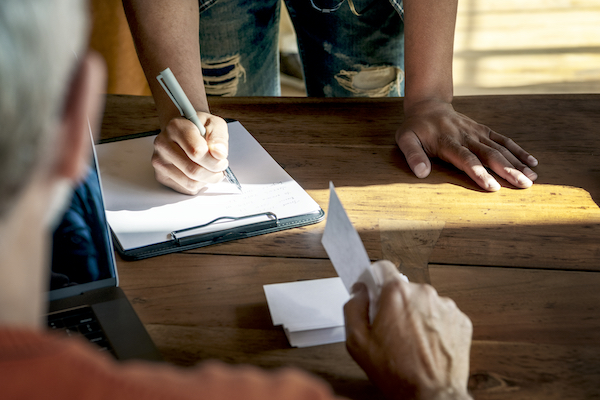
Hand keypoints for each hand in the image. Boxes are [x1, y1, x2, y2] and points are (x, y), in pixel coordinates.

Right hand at [152, 112, 228, 193]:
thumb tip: (219, 154)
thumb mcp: (214, 125)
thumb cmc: (198, 128)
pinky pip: (186, 189)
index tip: (222, 159)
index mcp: (176, 128)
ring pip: (191, 183)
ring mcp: (159, 161)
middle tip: (220, 167)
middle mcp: (163, 144)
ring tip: (210, 169)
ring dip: (207, 180)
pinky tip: (199, 172)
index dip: (214, 160)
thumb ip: (219, 139)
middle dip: (213, 173)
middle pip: (194, 171)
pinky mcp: (161, 176)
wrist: (181, 132)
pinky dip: (199, 184)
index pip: (197, 152)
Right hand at [344, 260, 472, 399]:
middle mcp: (424, 293)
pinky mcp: (461, 320)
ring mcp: (446, 306)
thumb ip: (353, 308)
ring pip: (423, 302)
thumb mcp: (357, 342)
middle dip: (395, 304)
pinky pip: (441, 315)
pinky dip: (434, 326)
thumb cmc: (397, 372)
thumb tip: (359, 292)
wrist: (432, 395)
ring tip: (411, 342)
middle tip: (390, 330)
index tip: (372, 292)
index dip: (374, 281)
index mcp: (397, 293)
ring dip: (416, 315)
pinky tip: (427, 345)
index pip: (382, 268)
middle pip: (403, 288)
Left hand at [396, 99, 537, 191]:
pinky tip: (532, 163)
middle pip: (489, 155)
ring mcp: (477, 132)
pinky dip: (518, 151)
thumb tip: (421, 174)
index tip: (492, 186)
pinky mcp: (483, 130)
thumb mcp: (405, 140)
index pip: (465, 159)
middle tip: (523, 185)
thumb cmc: (415, 128)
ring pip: (500, 148)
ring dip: (517, 163)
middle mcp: (465, 136)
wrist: (428, 106)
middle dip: (507, 170)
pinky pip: (503, 140)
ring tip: (532, 178)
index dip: (478, 172)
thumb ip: (413, 156)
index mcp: (447, 142)